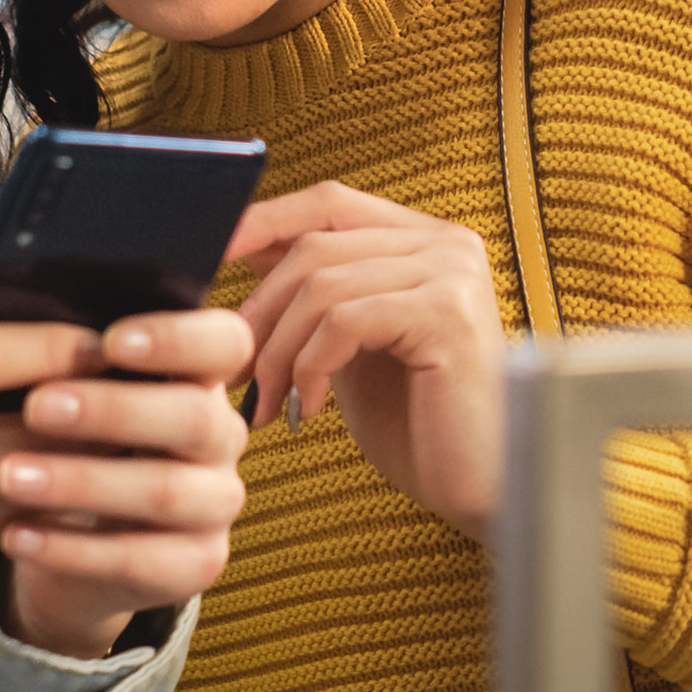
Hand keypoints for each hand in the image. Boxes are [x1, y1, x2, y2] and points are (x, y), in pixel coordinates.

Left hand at [0, 304, 254, 658]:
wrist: (66, 534)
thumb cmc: (57, 433)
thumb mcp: (58, 385)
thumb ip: (49, 346)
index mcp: (199, 373)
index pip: (226, 342)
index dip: (178, 337)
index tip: (109, 340)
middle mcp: (221, 435)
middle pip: (197, 417)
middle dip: (114, 410)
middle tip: (36, 407)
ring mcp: (216, 503)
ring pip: (168, 491)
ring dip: (84, 481)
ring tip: (8, 476)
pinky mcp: (196, 566)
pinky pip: (143, 561)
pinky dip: (73, 550)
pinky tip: (13, 533)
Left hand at [229, 183, 504, 541]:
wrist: (481, 489)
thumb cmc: (417, 426)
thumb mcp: (352, 348)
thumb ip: (315, 298)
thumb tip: (235, 255)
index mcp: (424, 240)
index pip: (328, 203)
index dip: (263, 222)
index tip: (209, 257)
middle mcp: (446, 243)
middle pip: (315, 246)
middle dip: (259, 312)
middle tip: (232, 374)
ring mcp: (452, 273)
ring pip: (321, 286)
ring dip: (278, 350)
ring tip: (268, 402)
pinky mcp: (448, 313)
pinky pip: (345, 321)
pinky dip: (310, 367)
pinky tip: (308, 410)